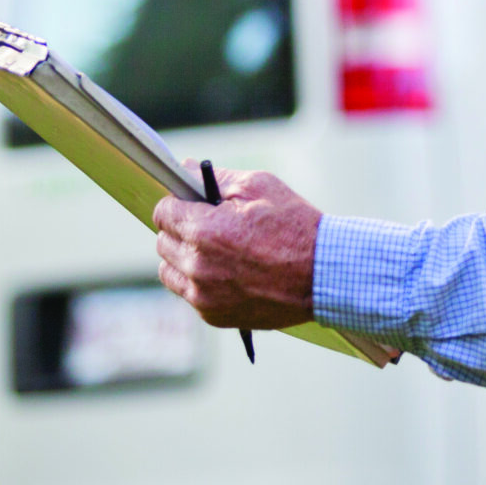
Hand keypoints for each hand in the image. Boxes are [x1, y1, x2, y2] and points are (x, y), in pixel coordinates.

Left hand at [153, 165, 321, 330]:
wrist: (322, 275)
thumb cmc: (295, 227)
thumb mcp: (260, 187)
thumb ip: (216, 179)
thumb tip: (185, 169)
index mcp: (204, 230)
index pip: (163, 212)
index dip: (178, 203)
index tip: (191, 205)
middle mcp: (197, 265)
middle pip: (163, 242)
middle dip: (181, 229)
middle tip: (210, 226)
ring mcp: (203, 294)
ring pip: (170, 271)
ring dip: (185, 258)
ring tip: (218, 251)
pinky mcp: (213, 315)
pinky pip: (189, 294)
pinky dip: (200, 282)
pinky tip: (228, 272)